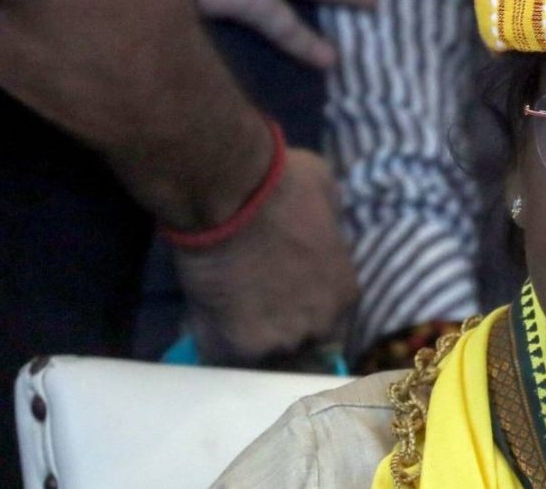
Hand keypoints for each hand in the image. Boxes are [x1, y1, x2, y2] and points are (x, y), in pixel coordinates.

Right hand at [172, 149, 360, 365]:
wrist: (231, 191)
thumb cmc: (282, 183)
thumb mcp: (327, 196)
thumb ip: (328, 225)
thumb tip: (320, 224)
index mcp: (344, 295)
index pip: (329, 330)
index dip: (303, 322)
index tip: (281, 311)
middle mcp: (319, 327)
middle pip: (300, 353)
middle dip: (277, 340)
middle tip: (250, 321)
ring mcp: (278, 343)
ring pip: (261, 362)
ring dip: (244, 348)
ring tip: (222, 325)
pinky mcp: (236, 349)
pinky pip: (221, 360)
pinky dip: (209, 346)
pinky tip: (200, 326)